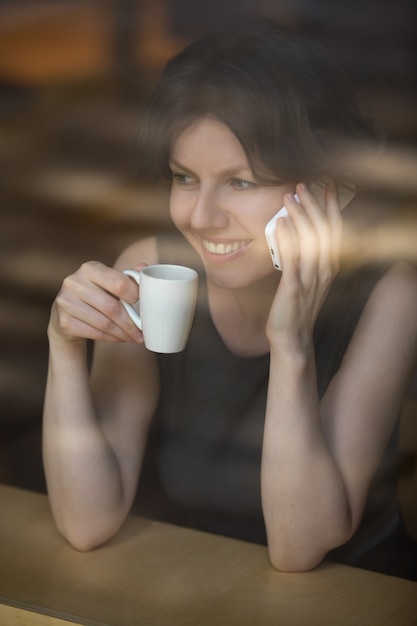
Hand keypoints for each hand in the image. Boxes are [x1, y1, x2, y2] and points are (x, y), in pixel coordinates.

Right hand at [49, 261, 146, 343]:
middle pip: (112, 307)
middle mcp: (74, 282)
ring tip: (133, 337)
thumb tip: (145, 268)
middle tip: (141, 332)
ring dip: (123, 333)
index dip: (134, 296)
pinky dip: (111, 338)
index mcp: (89, 268)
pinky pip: (95, 333)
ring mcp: (66, 302)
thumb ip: (127, 276)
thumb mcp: (109, 281)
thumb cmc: (95, 294)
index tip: (142, 305)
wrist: (66, 312)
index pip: (118, 282)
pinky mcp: (64, 321)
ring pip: (104, 323)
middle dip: (130, 323)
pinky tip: (119, 338)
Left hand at [266, 181, 341, 349]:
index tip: (327, 184)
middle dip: (314, 204)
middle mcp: (324, 270)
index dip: (331, 205)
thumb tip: (296, 230)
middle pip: (324, 230)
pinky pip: (292, 259)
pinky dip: (287, 239)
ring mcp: (310, 279)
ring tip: (290, 196)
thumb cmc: (296, 306)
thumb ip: (305, 255)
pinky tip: (281, 223)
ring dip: (300, 216)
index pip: (334, 229)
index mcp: (328, 265)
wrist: (292, 337)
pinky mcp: (294, 287)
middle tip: (303, 184)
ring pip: (310, 240)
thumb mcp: (306, 277)